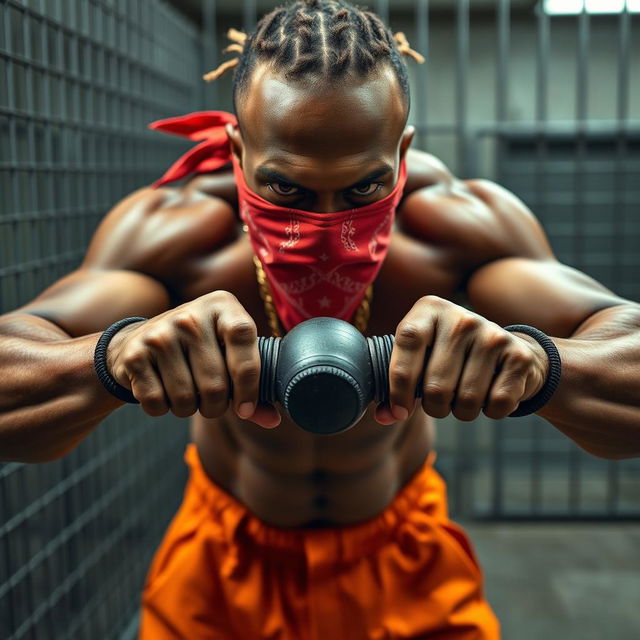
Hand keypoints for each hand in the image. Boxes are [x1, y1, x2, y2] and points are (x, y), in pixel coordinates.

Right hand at [106, 291, 280, 427]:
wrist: (138, 342)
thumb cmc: (198, 352)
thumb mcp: (227, 354)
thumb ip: (253, 386)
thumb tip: (273, 419)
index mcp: (223, 306)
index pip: (244, 338)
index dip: (249, 381)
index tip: (245, 408)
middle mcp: (190, 314)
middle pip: (216, 384)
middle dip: (216, 407)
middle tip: (210, 402)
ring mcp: (160, 333)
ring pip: (186, 398)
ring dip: (188, 409)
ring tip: (186, 394)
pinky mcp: (135, 354)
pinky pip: (157, 403)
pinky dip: (162, 409)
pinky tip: (162, 391)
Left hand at [375, 296, 548, 423]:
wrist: (509, 349)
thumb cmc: (450, 357)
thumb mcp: (421, 358)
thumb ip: (397, 386)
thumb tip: (383, 416)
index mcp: (429, 309)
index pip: (407, 341)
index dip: (398, 383)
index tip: (399, 411)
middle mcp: (461, 317)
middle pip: (435, 385)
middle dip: (434, 408)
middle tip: (439, 403)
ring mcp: (492, 334)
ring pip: (466, 400)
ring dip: (461, 412)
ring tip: (464, 398)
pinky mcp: (519, 356)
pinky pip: (496, 404)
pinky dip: (490, 412)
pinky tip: (490, 395)